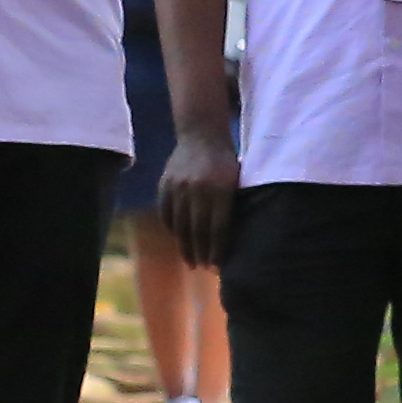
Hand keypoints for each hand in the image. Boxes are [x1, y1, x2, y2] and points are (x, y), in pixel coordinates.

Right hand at [155, 124, 241, 261]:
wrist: (201, 134)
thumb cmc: (226, 162)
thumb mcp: (236, 181)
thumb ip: (231, 207)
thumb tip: (229, 242)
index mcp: (221, 189)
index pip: (218, 228)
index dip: (217, 249)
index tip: (218, 265)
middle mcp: (199, 189)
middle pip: (198, 230)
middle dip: (201, 253)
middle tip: (204, 268)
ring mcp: (179, 187)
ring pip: (181, 225)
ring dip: (185, 246)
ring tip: (191, 261)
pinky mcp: (165, 185)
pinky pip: (167, 213)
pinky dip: (173, 229)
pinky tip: (179, 239)